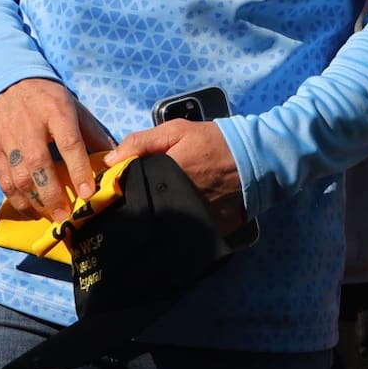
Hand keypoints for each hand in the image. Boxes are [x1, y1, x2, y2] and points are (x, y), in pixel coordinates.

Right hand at [0, 78, 115, 222]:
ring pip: (19, 177)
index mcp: (57, 112)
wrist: (6, 82)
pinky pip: (3, 179)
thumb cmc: (47, 98)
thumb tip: (114, 158)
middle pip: (41, 165)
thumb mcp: (74, 107)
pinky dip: (16, 198)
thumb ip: (92, 133)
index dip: (79, 170)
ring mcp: (8, 137)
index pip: (70, 144)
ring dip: (35, 201)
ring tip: (50, 216)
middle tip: (66, 216)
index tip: (89, 193)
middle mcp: (30, 126)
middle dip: (53, 195)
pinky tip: (29, 208)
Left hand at [105, 120, 246, 236]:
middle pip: (145, 216)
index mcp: (167, 177)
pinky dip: (179, 233)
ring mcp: (194, 221)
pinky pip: (186, 238)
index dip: (121, 196)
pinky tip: (175, 228)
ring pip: (163, 230)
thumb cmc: (215, 142)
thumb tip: (110, 160)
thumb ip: (142, 141)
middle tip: (132, 210)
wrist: (257, 158)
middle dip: (136, 213)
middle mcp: (177, 203)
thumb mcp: (178, 131)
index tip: (112, 197)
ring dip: (156, 225)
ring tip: (151, 221)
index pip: (132, 193)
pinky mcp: (210, 233)